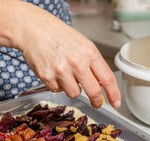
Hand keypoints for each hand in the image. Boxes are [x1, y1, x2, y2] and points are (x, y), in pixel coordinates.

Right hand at [0, 0, 120, 108]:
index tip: (116, 103)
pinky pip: (57, 90)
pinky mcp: (47, 77)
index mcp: (89, 52)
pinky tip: (53, 71)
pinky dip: (57, 85)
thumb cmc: (58, 36)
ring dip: (72, 88)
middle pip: (93, 91)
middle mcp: (77, 62)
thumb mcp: (82, 44)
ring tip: (66, 74)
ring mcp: (62, 70)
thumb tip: (102, 84)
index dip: (113, 94)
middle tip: (97, 103)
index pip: (107, 78)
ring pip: (74, 93)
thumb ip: (92, 63)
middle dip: (97, 101)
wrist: (33, 29)